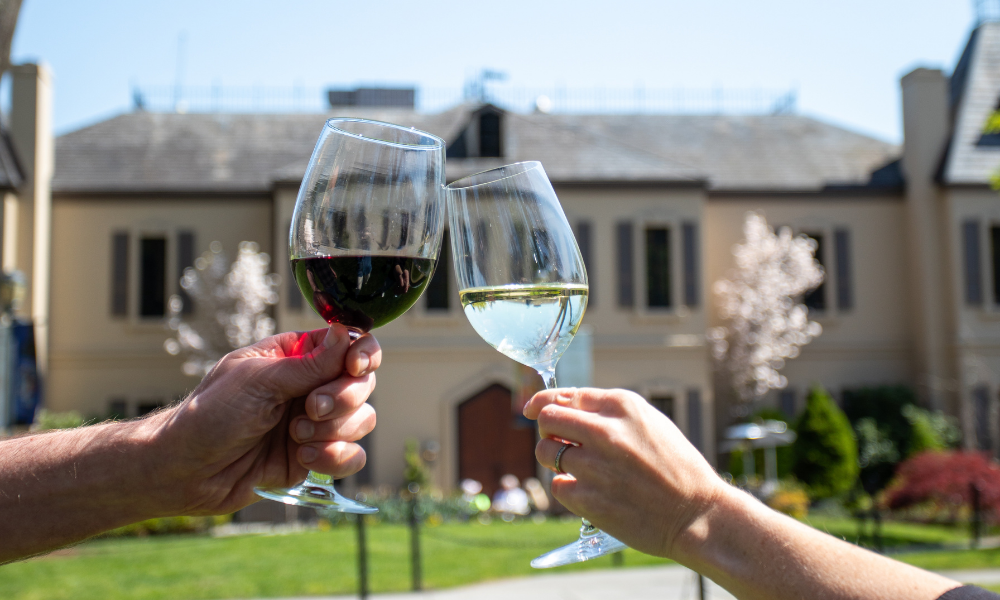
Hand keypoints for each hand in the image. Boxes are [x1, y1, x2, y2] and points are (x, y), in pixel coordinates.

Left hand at [147, 324, 380, 515]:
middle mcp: (311, 386)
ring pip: (362, 420)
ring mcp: (316, 423)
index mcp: (296, 356)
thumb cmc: (210, 414)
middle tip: (310, 408)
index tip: (354, 366)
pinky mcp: (314, 456)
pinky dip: (335, 458)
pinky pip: (352, 456)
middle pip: (362, 383)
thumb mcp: (258, 381)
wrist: (186, 471)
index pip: (349, 344)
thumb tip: (345, 334)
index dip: (362, 354)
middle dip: (343, 398)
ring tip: (295, 436)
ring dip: (334, 430)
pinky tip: (304, 458)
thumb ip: (309, 364)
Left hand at [523, 387, 724, 557]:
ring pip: (546, 452)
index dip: (544, 403)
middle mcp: (606, 431)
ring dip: (554, 459)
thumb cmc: (676, 467)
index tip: (533, 409)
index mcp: (623, 406)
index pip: (564, 395)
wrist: (698, 514)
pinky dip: (566, 488)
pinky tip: (587, 491)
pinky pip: (557, 485)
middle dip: (548, 429)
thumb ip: (609, 412)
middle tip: (559, 442)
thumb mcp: (650, 423)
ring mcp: (595, 466)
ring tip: (577, 468)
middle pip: (548, 419)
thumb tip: (563, 405)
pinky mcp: (589, 499)